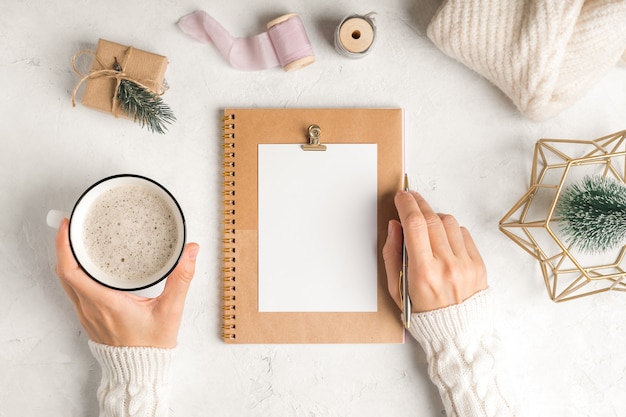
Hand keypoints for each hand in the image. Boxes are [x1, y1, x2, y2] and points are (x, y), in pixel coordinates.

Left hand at [55, 218, 198, 347]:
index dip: (64, 246)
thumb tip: (190, 252)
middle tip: (72, 226)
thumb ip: (180, 278)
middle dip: (63, 247)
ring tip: (76, 242)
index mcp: (105, 303)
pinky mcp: (90, 319)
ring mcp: (87, 315)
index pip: (72, 271)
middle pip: (63, 273)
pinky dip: (74, 275)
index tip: (67, 227)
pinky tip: (86, 267)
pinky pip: (73, 292)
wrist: (141, 370)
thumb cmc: (152, 344)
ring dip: (67, 261)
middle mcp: (90, 308)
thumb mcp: (171, 310)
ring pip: (66, 283)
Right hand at [383, 191, 486, 312]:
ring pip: (448, 222)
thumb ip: (392, 255)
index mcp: (423, 273)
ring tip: (425, 224)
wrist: (457, 332)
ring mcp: (465, 264)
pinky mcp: (478, 264)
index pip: (414, 225)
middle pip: (431, 219)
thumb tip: (395, 226)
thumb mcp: (397, 289)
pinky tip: (442, 238)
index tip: (400, 197)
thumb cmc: (423, 312)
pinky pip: (463, 233)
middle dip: (418, 203)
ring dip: (434, 216)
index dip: (406, 205)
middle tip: (410, 197)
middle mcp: (446, 266)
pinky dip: (450, 230)